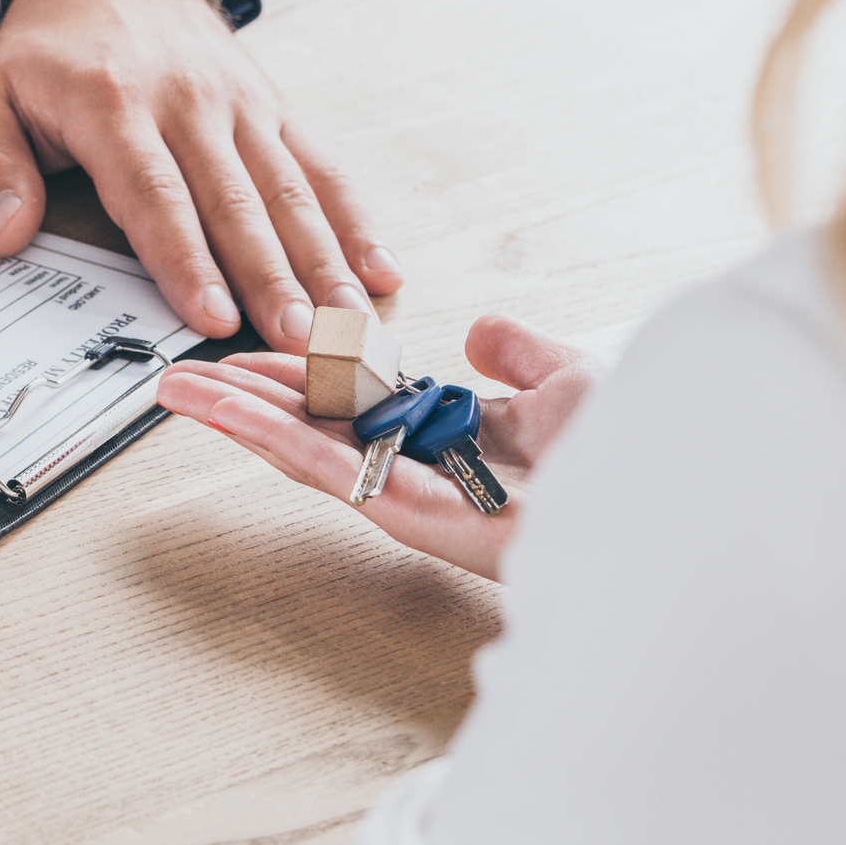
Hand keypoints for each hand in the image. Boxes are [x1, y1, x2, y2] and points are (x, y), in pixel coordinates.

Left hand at [0, 0, 403, 352]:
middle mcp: (189, 104)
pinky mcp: (272, 108)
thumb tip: (3, 236)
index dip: (185, 260)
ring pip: (287, 189)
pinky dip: (353, 219)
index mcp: (114, 106)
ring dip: (322, 260)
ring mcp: (240, 105)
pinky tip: (380, 267)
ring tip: (346, 320)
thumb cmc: (47, 51)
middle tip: (298, 339)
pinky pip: (318, 167)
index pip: (154, 194)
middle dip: (270, 276)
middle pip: (235, 202)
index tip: (211, 315)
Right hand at [157, 315, 597, 578]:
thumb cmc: (641, 452)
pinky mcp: (405, 514)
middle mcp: (424, 465)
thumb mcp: (573, 379)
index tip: (248, 351)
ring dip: (232, 415)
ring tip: (173, 389)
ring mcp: (408, 492)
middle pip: (311, 424)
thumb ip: (521, 356)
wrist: (672, 499)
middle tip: (179, 374)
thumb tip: (481, 330)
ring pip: (301, 446)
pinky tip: (222, 411)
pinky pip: (323, 469)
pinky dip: (266, 436)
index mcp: (456, 434)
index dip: (299, 372)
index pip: (355, 399)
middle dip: (243, 396)